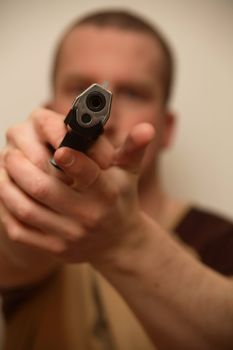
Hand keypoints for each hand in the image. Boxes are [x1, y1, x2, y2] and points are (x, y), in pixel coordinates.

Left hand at [0, 109, 154, 264]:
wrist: (118, 242)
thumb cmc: (120, 200)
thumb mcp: (129, 174)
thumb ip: (134, 148)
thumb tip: (147, 128)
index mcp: (107, 194)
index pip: (88, 175)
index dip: (72, 160)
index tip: (56, 147)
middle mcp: (88, 216)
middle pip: (46, 190)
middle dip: (22, 168)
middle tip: (11, 153)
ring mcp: (69, 236)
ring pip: (27, 210)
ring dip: (9, 188)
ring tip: (4, 170)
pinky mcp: (55, 249)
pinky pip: (21, 231)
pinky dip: (7, 212)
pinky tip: (6, 195)